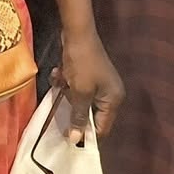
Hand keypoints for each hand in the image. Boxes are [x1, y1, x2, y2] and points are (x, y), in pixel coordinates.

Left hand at [52, 29, 125, 144]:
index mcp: (113, 100)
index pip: (102, 127)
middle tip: (62, 104)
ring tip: (62, 81)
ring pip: (80, 100)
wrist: (77, 32)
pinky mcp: (89, 74)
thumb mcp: (80, 93)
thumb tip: (75, 140)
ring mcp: (99, 83)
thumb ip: (79, 117)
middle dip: (74, 108)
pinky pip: (76, 87)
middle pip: (90, 114)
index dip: (85, 135)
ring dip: (67, 92)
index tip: (67, 138)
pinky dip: (66, 82)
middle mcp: (110, 93)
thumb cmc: (82, 64)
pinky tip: (59, 73)